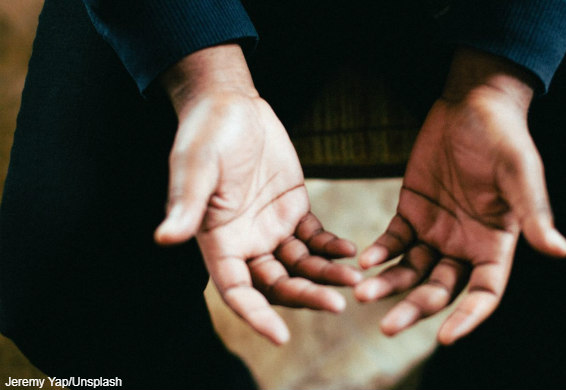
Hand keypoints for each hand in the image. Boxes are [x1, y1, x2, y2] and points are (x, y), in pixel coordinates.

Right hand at [154, 45, 359, 344]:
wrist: (232, 105)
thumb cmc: (206, 133)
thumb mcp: (195, 166)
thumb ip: (188, 204)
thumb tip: (165, 237)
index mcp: (218, 240)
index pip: (236, 290)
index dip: (255, 316)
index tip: (281, 336)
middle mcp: (245, 242)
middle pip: (276, 285)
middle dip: (305, 297)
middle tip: (337, 305)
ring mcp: (271, 228)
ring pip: (301, 266)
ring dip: (326, 275)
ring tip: (356, 279)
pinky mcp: (293, 209)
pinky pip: (315, 238)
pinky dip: (332, 247)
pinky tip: (351, 251)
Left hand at [354, 48, 565, 344]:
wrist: (473, 104)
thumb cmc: (504, 137)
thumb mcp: (520, 172)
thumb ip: (533, 213)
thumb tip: (560, 250)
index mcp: (496, 243)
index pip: (484, 293)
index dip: (468, 317)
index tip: (445, 337)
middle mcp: (465, 245)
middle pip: (440, 289)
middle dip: (415, 308)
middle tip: (387, 327)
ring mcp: (436, 230)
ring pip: (411, 270)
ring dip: (389, 284)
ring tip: (363, 294)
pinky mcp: (412, 212)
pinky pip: (394, 241)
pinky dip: (380, 252)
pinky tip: (365, 260)